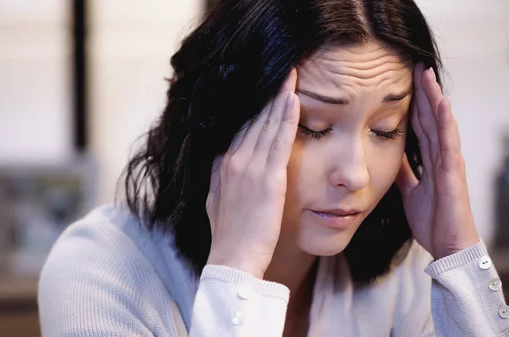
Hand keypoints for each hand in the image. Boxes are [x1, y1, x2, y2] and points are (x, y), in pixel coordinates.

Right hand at [206, 69, 299, 278]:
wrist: (233, 258)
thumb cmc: (228, 234)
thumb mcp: (215, 201)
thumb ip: (218, 178)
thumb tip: (220, 162)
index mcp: (223, 165)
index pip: (241, 128)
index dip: (255, 108)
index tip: (265, 90)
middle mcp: (234, 160)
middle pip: (254, 120)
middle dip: (269, 94)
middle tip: (283, 71)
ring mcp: (250, 167)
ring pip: (267, 125)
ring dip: (280, 99)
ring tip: (291, 76)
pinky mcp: (268, 178)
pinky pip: (279, 141)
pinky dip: (286, 118)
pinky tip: (293, 100)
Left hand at [396, 63, 478, 259]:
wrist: (446, 245)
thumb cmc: (432, 219)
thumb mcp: (409, 190)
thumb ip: (403, 171)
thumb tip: (389, 156)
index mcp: (430, 160)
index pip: (420, 124)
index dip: (412, 103)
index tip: (402, 81)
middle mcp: (441, 156)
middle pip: (430, 117)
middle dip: (422, 92)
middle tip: (414, 65)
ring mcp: (449, 162)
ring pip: (441, 124)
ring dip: (434, 99)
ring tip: (426, 75)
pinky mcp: (453, 173)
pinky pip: (449, 143)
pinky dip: (446, 123)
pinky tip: (442, 105)